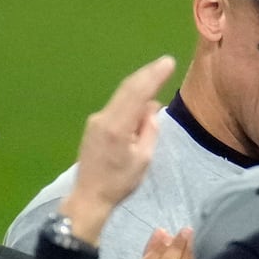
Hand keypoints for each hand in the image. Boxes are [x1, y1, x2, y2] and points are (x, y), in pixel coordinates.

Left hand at [60, 56, 177, 240]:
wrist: (89, 196)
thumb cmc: (119, 182)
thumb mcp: (143, 159)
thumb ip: (149, 130)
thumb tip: (150, 108)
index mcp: (117, 127)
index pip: (138, 93)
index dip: (154, 76)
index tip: (168, 63)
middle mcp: (103, 118)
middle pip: (128, 89)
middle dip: (148, 74)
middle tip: (166, 62)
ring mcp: (95, 120)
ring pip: (121, 97)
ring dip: (139, 87)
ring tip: (157, 75)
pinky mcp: (94, 125)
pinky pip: (116, 106)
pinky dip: (130, 99)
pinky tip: (141, 100)